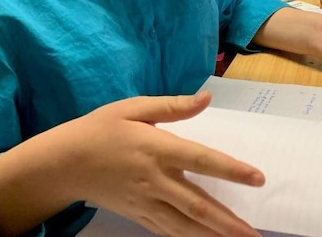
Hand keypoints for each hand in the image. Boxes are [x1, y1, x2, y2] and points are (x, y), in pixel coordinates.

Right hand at [72, 91, 263, 236]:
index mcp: (157, 149)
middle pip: (198, 206)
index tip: (258, 179)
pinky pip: (168, 230)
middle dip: (229, 222)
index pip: (202, 160)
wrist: (64, 163)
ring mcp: (146, 202)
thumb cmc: (100, 129)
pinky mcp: (138, 215)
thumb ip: (173, 106)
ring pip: (186, 226)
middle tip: (255, 234)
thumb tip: (206, 98)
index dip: (232, 170)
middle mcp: (155, 180)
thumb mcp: (133, 108)